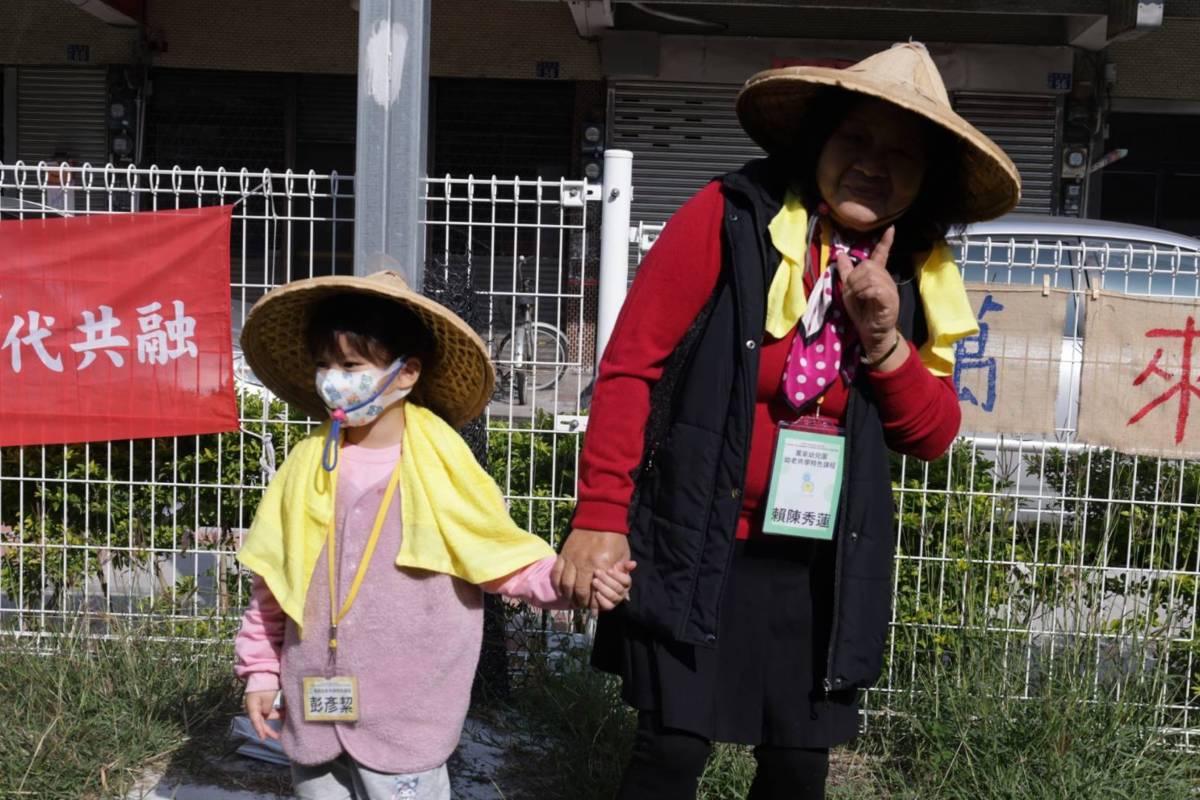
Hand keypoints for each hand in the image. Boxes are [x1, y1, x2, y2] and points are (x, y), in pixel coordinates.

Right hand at [245, 689, 282, 741]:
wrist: (264, 672)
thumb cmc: (264, 685)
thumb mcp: (267, 698)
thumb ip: (267, 709)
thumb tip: (268, 714)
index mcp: (252, 707)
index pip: (256, 722)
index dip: (260, 730)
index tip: (263, 738)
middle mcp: (254, 707)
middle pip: (261, 721)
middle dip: (269, 729)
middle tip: (277, 737)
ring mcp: (259, 704)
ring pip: (267, 715)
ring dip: (276, 718)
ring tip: (286, 722)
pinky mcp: (265, 700)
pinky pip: (270, 709)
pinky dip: (277, 712)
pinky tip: (285, 714)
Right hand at [553, 528, 630, 609]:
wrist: (600, 516)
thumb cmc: (615, 537)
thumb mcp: (623, 555)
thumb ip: (623, 575)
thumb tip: (627, 596)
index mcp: (600, 565)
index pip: (595, 592)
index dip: (594, 605)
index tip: (595, 611)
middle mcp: (584, 564)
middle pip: (578, 591)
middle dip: (581, 602)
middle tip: (583, 606)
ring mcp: (571, 558)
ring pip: (565, 584)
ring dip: (568, 595)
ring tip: (572, 600)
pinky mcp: (563, 553)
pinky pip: (556, 572)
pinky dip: (557, 583)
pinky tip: (561, 590)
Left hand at [591, 560, 636, 610]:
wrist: (600, 584)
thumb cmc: (609, 574)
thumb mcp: (617, 568)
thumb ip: (624, 565)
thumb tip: (634, 563)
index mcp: (626, 583)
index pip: (626, 580)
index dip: (617, 575)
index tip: (608, 570)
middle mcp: (623, 592)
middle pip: (618, 588)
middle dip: (606, 579)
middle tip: (597, 572)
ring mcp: (616, 600)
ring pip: (612, 596)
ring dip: (602, 588)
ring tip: (594, 581)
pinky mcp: (609, 606)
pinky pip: (607, 605)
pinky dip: (601, 599)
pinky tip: (596, 593)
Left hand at [835, 225, 904, 361]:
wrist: (872, 332)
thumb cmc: (862, 311)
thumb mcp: (849, 289)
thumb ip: (846, 272)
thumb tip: (840, 254)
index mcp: (877, 275)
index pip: (882, 254)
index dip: (885, 241)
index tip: (891, 228)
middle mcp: (886, 279)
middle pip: (867, 265)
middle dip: (854, 278)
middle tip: (854, 293)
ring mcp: (890, 288)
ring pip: (870, 275)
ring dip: (858, 287)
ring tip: (859, 298)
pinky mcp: (890, 299)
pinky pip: (874, 288)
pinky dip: (865, 293)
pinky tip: (865, 299)